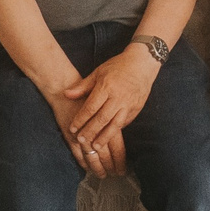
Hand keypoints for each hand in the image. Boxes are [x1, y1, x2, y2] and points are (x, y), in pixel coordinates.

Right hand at [46, 90, 119, 175]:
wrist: (65, 89)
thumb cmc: (88, 94)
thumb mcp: (105, 103)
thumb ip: (114, 117)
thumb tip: (123, 129)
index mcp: (107, 122)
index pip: (117, 147)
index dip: (120, 160)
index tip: (123, 168)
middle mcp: (95, 131)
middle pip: (105, 155)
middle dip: (111, 166)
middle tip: (116, 175)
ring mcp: (82, 135)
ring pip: (92, 157)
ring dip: (98, 167)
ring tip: (103, 175)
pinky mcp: (70, 137)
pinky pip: (78, 154)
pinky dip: (83, 163)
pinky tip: (88, 168)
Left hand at [52, 56, 152, 175]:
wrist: (142, 64)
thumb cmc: (117, 67)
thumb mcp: (98, 72)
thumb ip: (82, 86)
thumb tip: (66, 94)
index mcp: (106, 86)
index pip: (91, 107)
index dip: (80, 119)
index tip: (72, 128)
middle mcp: (118, 97)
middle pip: (102, 119)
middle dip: (90, 131)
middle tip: (81, 140)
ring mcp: (128, 104)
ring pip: (115, 125)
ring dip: (104, 137)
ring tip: (95, 146)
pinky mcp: (136, 109)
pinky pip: (124, 123)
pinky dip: (115, 131)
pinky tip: (108, 137)